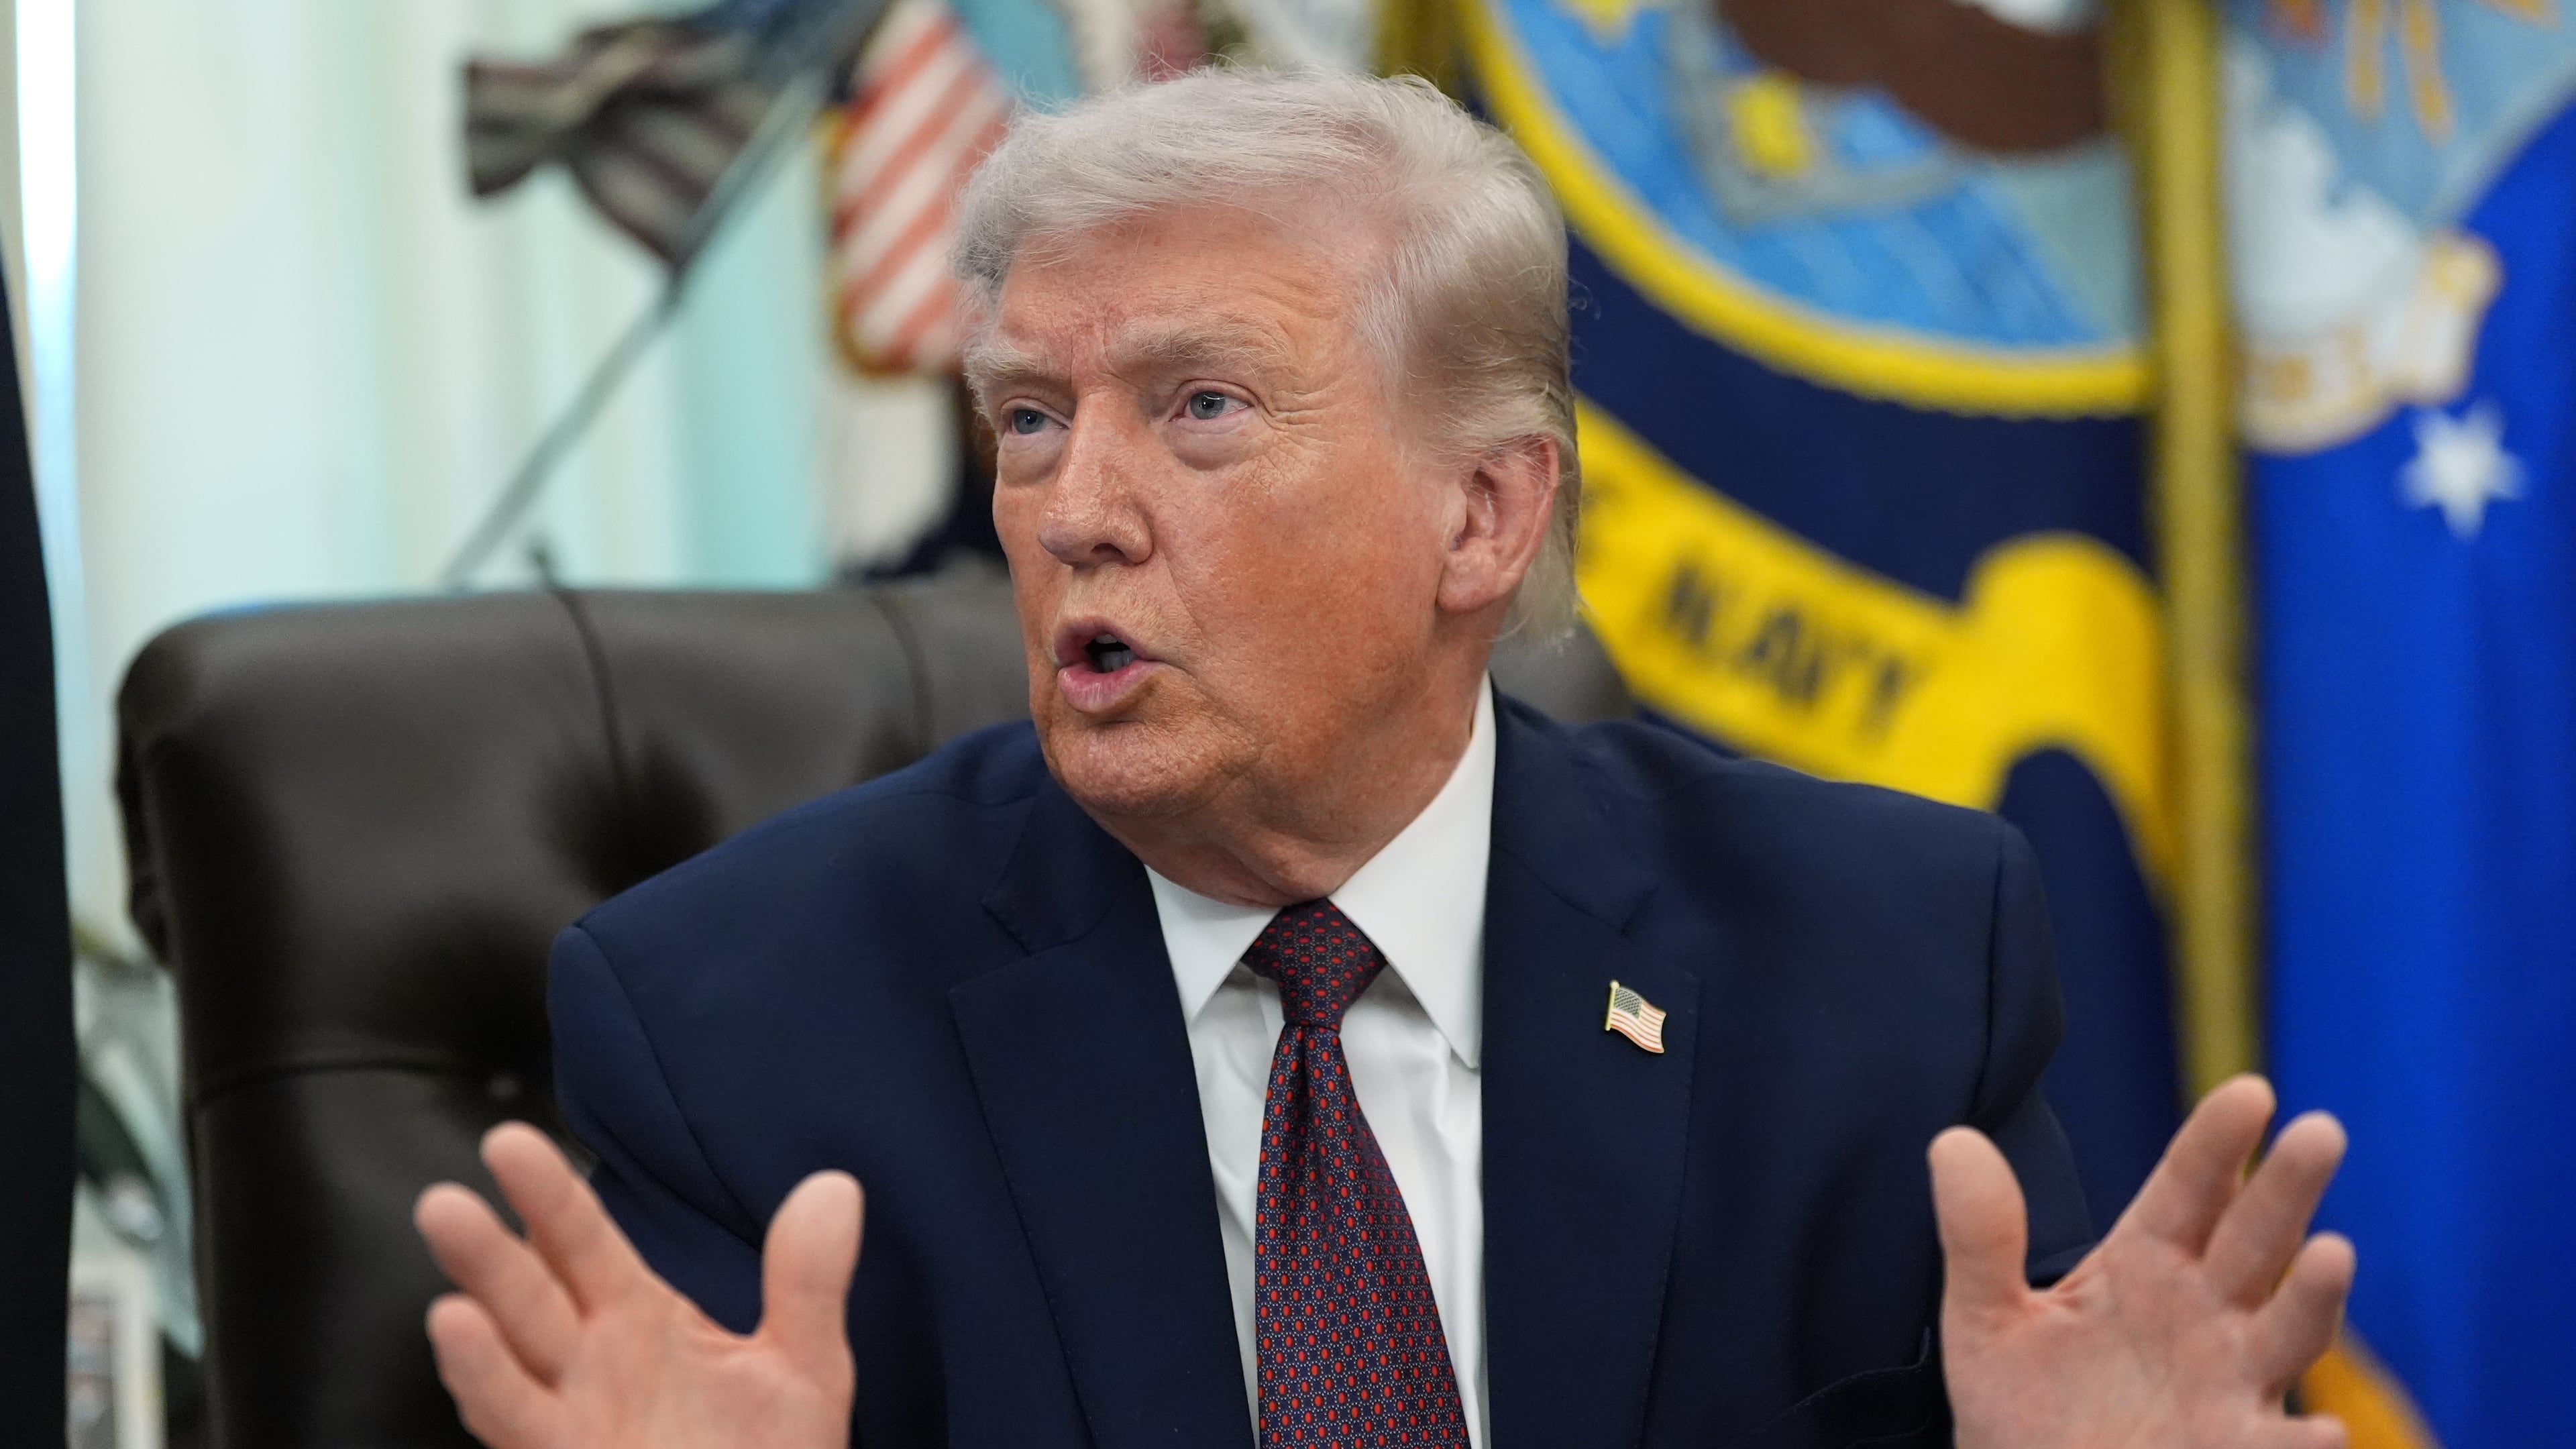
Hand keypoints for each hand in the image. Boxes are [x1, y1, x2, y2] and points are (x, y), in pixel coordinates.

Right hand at [414, 1123, 861, 1448]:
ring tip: (450, 1302)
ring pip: (509, 1371)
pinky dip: (491, 1394)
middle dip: (486, 1256)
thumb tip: (835, 1186)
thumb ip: (807, 1281)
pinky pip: (519, 1431)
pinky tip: (467, 1358)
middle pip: (528, 1299)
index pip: (582, 1243)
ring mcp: (571, 1424)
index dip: (548, 1195)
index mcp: (636, 1320)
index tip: (511, 1142)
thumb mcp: (804, 1367)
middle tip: (444, 1203)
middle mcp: (588, 1367)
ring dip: (474, 1340)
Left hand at [1932, 1075, 2354, 1448]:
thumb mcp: (1986, 1321)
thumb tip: (1952, 1141)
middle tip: (2319, 1130)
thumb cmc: (2022, 1407)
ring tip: (2332, 1252)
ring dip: (2314, 1296)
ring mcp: (2229, 1386)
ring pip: (2286, 1332)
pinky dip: (2302, 1443)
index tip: (2250, 1092)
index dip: (2216, 1142)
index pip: (2188, 1189)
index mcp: (2147, 1265)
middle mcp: (2204, 1315)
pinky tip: (2323, 1433)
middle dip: (2287, 1189)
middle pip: (2254, 1240)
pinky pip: (2276, 1448)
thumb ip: (1979, 1238)